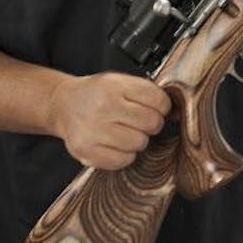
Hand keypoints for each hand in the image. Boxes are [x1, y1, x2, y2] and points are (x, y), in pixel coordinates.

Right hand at [48, 72, 170, 169]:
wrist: (63, 105)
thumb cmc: (97, 95)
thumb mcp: (120, 83)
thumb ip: (147, 93)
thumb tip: (178, 113)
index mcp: (114, 86)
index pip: (158, 100)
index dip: (162, 107)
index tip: (155, 108)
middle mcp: (102, 107)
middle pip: (151, 123)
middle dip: (150, 124)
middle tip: (138, 122)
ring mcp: (93, 130)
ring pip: (139, 143)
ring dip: (137, 140)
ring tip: (124, 132)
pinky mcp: (87, 151)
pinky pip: (124, 160)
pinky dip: (125, 155)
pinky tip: (115, 144)